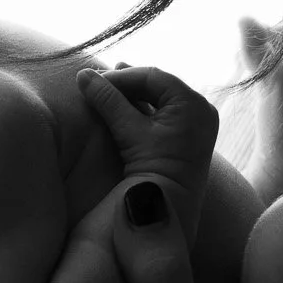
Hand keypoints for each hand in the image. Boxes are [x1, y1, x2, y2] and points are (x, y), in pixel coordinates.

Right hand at [74, 63, 220, 238]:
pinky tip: (123, 105)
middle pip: (157, 84)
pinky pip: (164, 110)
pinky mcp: (189, 133)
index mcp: (192, 103)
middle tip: (98, 81)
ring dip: (133, 93)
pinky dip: (143, 107)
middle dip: (127, 82)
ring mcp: (197, 121)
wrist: (169, 207)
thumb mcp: (130, 131)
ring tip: (107, 89)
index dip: (122, 76)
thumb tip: (82, 76)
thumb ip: (108, 101)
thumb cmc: (153, 169)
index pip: (152, 76)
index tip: (95, 80)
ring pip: (159, 97)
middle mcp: (200, 108)